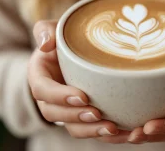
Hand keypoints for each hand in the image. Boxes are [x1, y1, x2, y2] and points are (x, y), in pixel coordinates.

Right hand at [28, 20, 118, 138]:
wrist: (76, 52)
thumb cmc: (64, 40)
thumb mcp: (54, 30)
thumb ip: (46, 31)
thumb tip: (46, 44)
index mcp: (40, 76)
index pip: (42, 90)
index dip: (59, 96)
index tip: (82, 96)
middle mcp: (49, 98)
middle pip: (56, 114)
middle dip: (76, 117)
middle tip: (97, 113)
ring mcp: (66, 110)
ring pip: (73, 128)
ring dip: (91, 131)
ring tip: (112, 128)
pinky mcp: (82, 117)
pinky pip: (90, 131)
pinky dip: (105, 136)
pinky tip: (125, 133)